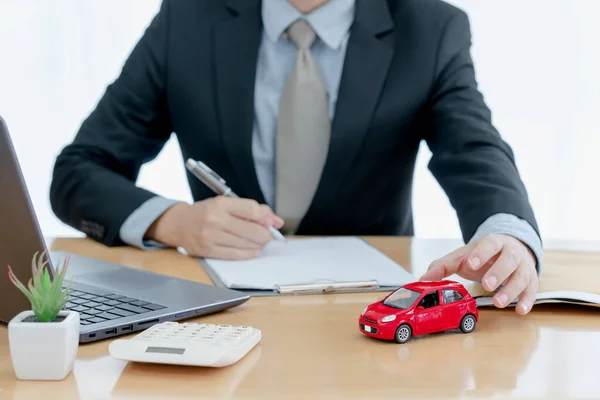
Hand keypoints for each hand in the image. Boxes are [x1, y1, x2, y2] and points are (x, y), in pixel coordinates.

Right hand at [146, 196, 283, 259]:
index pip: (251, 210)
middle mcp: (215, 220)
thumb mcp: (225, 203)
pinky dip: (249, 253)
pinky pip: (235, 255)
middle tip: (268, 235)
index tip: (273, 222)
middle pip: (251, 230)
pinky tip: (254, 250)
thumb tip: (275, 221)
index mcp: (221, 204)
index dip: (267, 218)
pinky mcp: (208, 251)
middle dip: (265, 234)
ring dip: (258, 245)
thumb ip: (251, 210)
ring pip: (245, 244)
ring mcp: (211, 237)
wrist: (178, 224)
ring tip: (260, 242)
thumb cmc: (206, 212)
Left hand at [419, 234, 537, 314]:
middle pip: (509, 260)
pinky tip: (520, 310)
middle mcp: (512, 252)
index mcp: (494, 242)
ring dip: (512, 290)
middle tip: (487, 285)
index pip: (489, 244)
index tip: (471, 263)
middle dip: (498, 273)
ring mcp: (523, 266)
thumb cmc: (482, 255)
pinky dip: (528, 300)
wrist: (510, 250)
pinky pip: (532, 290)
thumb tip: (423, 279)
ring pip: (522, 276)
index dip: (481, 253)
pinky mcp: (531, 279)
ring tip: (499, 303)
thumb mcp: (463, 256)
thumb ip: (443, 266)